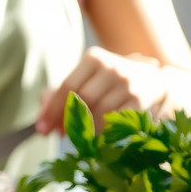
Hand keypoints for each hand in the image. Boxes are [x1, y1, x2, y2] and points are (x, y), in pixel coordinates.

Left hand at [36, 47, 167, 133]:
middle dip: (67, 119)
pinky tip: (98, 131)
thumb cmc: (106, 82)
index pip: (67, 86)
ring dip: (86, 126)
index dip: (52, 109)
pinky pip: (115, 120)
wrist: (149, 79)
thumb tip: (43, 116)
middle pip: (82, 99)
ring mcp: (128, 83)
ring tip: (82, 131)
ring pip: (99, 111)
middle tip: (59, 133)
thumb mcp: (84, 79)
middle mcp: (112, 67)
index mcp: (94, 58)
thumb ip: (59, 94)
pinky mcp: (140, 100)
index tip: (41, 128)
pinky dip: (103, 129)